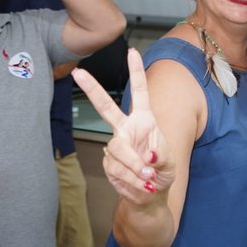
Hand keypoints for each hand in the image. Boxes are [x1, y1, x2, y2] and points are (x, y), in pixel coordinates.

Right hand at [72, 49, 174, 205]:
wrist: (150, 194)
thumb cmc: (161, 171)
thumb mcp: (169, 162)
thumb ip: (160, 157)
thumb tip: (147, 156)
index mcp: (144, 119)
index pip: (140, 92)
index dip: (136, 72)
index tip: (132, 52)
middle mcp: (127, 128)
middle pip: (105, 107)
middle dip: (92, 89)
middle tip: (77, 73)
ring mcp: (116, 144)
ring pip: (119, 150)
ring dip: (135, 166)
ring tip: (149, 177)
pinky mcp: (108, 162)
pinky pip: (117, 169)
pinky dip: (132, 179)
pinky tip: (142, 184)